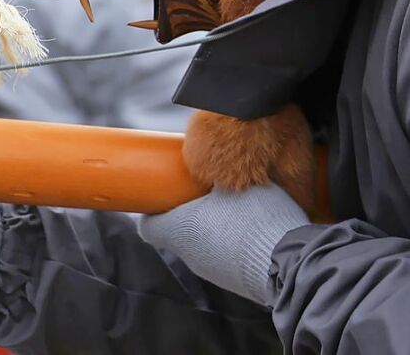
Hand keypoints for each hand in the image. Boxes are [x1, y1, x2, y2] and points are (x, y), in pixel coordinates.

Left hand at [139, 184, 308, 305]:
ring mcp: (215, 272)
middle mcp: (191, 257)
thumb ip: (216, 174)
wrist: (292, 263)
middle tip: (202, 190)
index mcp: (179, 231)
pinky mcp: (239, 281)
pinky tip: (253, 226)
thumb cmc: (254, 218)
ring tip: (232, 205)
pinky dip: (233, 241)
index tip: (163, 191)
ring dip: (212, 226)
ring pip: (203, 244)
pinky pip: (227, 256)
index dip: (153, 207)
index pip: (149, 226)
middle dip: (186, 211)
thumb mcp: (234, 184)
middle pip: (177, 232)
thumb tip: (211, 162)